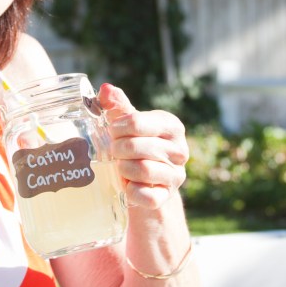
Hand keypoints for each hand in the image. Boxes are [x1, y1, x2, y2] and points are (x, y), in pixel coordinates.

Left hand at [98, 83, 188, 208]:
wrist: (147, 183)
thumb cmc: (136, 146)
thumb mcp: (129, 125)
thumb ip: (118, 106)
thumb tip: (106, 89)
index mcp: (171, 126)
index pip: (138, 122)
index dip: (118, 127)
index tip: (112, 131)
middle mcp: (179, 150)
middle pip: (138, 146)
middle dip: (118, 149)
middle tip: (112, 151)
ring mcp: (175, 176)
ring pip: (144, 170)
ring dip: (123, 169)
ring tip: (119, 167)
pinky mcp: (166, 197)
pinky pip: (146, 195)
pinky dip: (131, 191)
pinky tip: (126, 187)